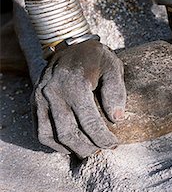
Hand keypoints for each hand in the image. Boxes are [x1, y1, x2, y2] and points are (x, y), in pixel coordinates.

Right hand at [31, 40, 125, 158]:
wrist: (71, 43)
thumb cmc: (95, 57)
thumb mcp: (112, 67)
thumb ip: (116, 92)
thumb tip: (117, 119)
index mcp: (74, 83)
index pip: (89, 121)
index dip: (103, 138)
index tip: (114, 144)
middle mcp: (53, 91)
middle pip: (68, 133)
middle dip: (87, 147)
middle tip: (102, 148)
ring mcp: (40, 97)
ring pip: (51, 136)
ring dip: (70, 148)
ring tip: (87, 149)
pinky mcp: (34, 101)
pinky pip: (40, 131)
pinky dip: (54, 143)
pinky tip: (69, 144)